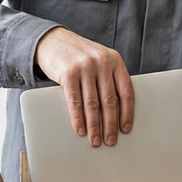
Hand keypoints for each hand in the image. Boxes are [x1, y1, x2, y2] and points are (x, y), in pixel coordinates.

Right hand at [34, 27, 133, 146]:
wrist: (53, 40)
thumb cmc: (79, 56)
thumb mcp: (99, 61)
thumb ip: (108, 79)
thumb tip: (115, 114)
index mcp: (115, 60)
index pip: (126, 91)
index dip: (127, 113)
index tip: (125, 129)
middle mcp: (102, 62)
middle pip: (109, 101)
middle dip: (110, 124)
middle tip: (110, 141)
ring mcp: (85, 67)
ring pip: (92, 104)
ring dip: (94, 126)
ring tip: (95, 140)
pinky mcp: (68, 73)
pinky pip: (75, 102)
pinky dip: (78, 119)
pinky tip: (81, 130)